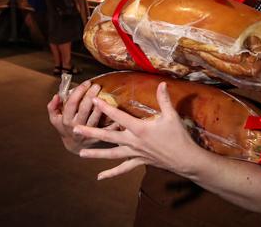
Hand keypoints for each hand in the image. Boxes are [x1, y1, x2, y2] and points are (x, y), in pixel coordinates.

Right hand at [47, 81, 116, 153]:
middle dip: (90, 96)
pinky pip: (105, 130)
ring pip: (94, 119)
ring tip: (105, 96)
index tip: (86, 83)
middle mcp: (76, 126)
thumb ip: (53, 106)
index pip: (72, 104)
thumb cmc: (65, 127)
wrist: (74, 145)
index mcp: (66, 119)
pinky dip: (111, 123)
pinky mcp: (96, 138)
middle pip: (84, 110)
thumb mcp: (55, 118)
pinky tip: (116, 113)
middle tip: (97, 86)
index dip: (79, 92)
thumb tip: (56, 96)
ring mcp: (86, 133)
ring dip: (100, 107)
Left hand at [74, 82, 201, 179]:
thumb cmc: (178, 136)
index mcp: (139, 129)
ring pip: (111, 154)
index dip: (105, 108)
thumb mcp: (171, 115)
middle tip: (75, 129)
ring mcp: (134, 153)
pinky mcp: (138, 161)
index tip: (94, 100)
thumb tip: (162, 83)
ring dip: (95, 154)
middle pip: (108, 137)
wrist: (185, 159)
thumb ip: (164, 99)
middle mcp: (133, 142)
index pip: (118, 116)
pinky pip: (123, 168)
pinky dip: (111, 173)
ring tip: (80, 154)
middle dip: (91, 133)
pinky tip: (99, 177)